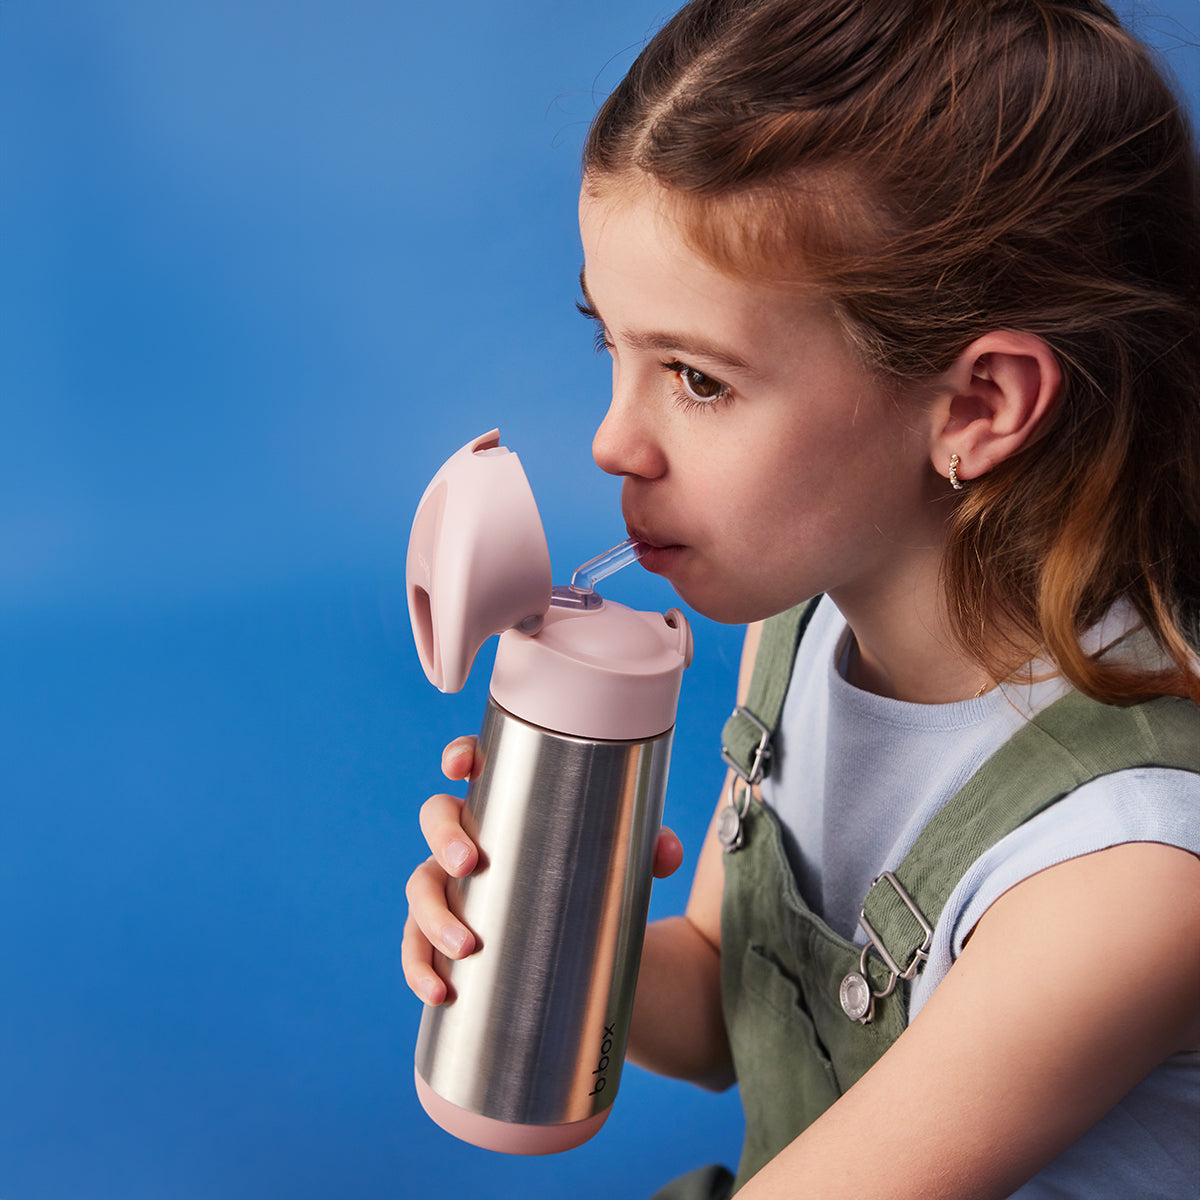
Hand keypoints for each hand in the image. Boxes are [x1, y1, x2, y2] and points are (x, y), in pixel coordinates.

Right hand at [401, 735, 685, 1005]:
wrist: (587, 948)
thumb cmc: (595, 880)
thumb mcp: (625, 861)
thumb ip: (648, 847)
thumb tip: (666, 854)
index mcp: (509, 806)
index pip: (476, 768)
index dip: (461, 757)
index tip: (459, 767)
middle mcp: (470, 840)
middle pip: (436, 819)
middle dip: (443, 837)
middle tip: (469, 863)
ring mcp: (451, 887)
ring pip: (420, 887)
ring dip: (432, 915)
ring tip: (466, 947)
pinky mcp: (444, 937)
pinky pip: (416, 949)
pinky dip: (421, 969)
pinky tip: (442, 992)